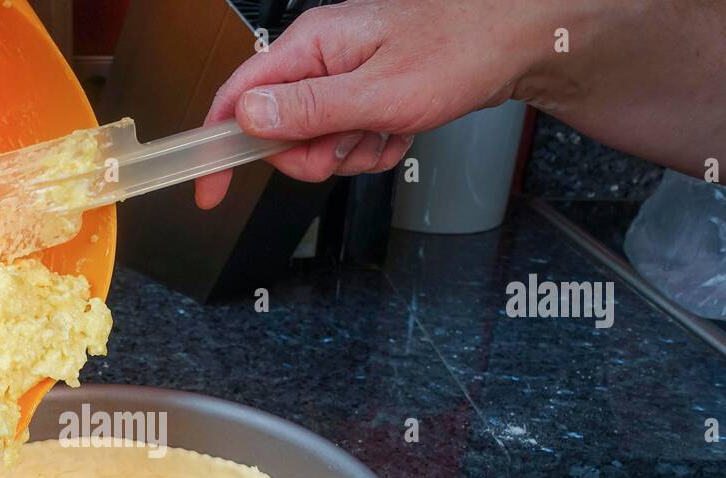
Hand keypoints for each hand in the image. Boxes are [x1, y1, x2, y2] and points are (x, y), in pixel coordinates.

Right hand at [195, 0, 546, 208]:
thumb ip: (308, 108)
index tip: (210, 191)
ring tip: (388, 131)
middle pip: (278, 134)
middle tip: (352, 146)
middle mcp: (317, 59)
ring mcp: (340, 77)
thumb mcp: (379, 93)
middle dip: (313, 156)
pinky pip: (348, 143)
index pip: (236, 100)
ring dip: (351, 154)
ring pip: (316, 145)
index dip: (217, 149)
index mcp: (309, 47)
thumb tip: (247, 117)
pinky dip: (373, 149)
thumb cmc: (459, 50)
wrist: (515, 37)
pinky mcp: (362, 94)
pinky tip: (400, 131)